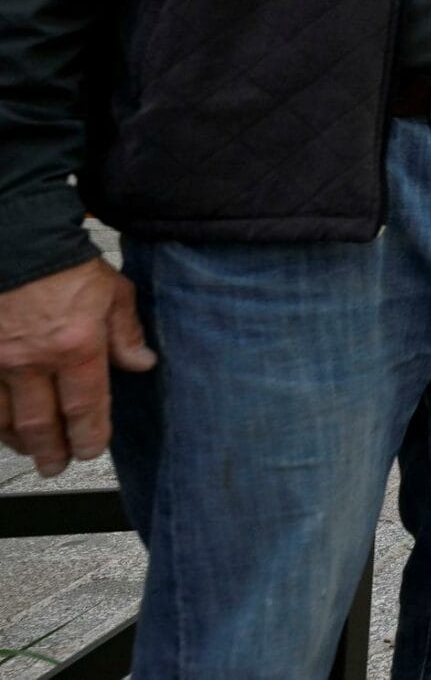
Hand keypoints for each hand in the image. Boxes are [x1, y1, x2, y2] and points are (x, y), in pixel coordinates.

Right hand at [0, 259, 154, 476]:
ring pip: (4, 421)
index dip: (90, 436)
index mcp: (75, 346)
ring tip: (33, 451)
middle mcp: (32, 361)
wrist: (16, 239)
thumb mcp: (112, 291)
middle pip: (41, 425)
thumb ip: (126, 333)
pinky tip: (2, 427)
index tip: (92, 449)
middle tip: (59, 465)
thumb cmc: (64, 261)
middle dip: (53, 451)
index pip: (85, 408)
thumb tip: (142, 364)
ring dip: (20, 442)